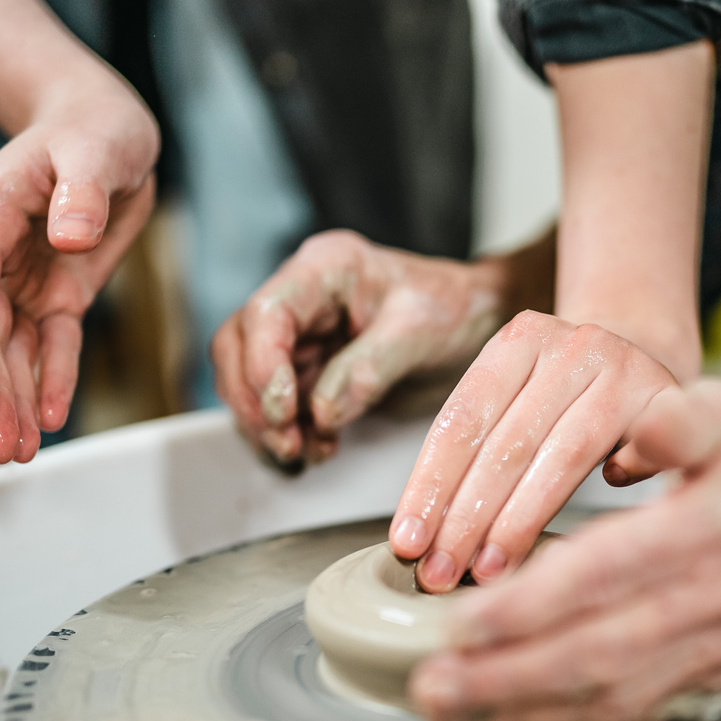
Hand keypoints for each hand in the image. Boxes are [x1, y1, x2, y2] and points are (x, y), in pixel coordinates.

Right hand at [0, 72, 158, 461]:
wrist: (108, 134)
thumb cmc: (92, 131)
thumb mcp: (91, 152)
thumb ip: (81, 191)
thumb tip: (70, 232)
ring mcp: (23, 281)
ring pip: (13, 352)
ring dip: (14, 402)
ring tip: (15, 450)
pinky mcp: (58, 295)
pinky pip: (54, 344)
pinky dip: (52, 380)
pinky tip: (49, 418)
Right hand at [212, 229, 552, 469]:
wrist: (481, 324)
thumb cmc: (456, 309)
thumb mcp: (422, 330)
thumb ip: (370, 368)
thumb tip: (322, 411)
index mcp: (325, 269)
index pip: (266, 314)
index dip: (262, 366)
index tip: (283, 410)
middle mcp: (303, 299)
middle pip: (238, 349)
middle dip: (255, 403)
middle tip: (288, 442)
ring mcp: (302, 337)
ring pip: (250, 383)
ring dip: (268, 425)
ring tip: (307, 451)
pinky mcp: (310, 371)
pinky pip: (278, 406)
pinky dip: (289, 434)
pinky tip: (318, 449)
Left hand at [388, 313, 675, 590]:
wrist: (646, 360)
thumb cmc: (566, 398)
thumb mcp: (518, 400)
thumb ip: (477, 453)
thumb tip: (423, 541)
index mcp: (519, 340)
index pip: (461, 420)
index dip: (430, 486)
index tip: (408, 543)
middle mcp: (572, 346)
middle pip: (506, 444)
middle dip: (466, 519)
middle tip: (440, 574)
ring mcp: (624, 369)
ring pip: (563, 457)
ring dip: (519, 523)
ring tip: (488, 573)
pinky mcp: (669, 400)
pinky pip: (640, 454)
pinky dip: (617, 487)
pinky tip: (592, 531)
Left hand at [410, 380, 720, 720]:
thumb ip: (677, 419)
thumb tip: (629, 441)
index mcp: (717, 528)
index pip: (612, 573)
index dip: (535, 604)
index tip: (464, 622)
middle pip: (603, 653)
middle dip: (509, 676)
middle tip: (432, 685)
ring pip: (614, 696)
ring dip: (525, 712)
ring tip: (450, 711)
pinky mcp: (716, 678)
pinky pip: (634, 713)